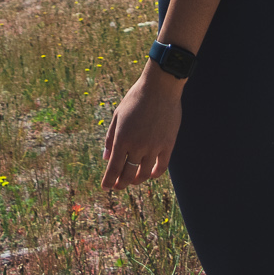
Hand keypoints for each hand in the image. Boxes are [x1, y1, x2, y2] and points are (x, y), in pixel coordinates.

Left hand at [101, 65, 183, 191]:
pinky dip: (154, 174)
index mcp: (122, 139)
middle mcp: (137, 146)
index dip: (108, 181)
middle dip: (120, 184)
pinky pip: (161, 167)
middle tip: (117, 186)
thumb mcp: (118, 115)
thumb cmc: (135, 99)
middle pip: (128, 175)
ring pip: (143, 174)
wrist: (160, 87)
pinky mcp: (168, 145)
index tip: (105, 187)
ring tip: (132, 180)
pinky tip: (149, 174)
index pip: (113, 169)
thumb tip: (106, 158)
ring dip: (136, 180)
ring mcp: (154, 147)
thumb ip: (110, 138)